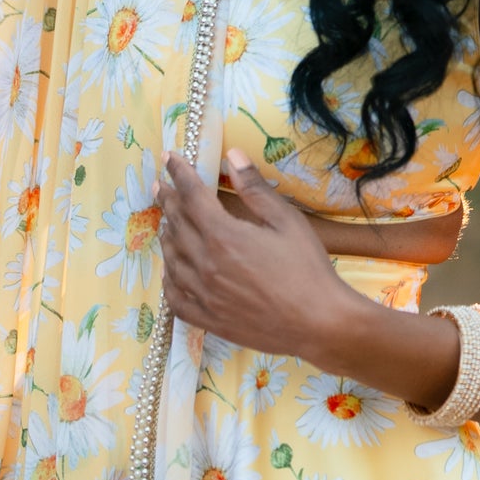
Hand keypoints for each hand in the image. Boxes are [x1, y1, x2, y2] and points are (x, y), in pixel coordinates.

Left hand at [159, 149, 358, 361]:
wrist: (318, 323)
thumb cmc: (307, 268)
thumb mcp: (287, 221)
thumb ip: (255, 189)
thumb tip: (233, 156)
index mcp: (223, 236)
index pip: (191, 196)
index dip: (179, 174)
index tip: (169, 158)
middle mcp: (205, 264)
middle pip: (176, 224)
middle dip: (168, 200)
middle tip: (160, 185)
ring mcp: (203, 294)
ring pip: (171, 259)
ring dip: (167, 236)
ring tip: (167, 223)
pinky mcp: (208, 319)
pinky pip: (175, 297)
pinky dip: (168, 279)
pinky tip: (171, 271)